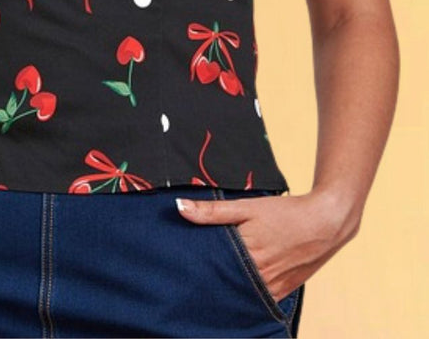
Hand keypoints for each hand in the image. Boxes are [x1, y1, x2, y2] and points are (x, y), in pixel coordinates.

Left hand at [176, 190, 357, 302]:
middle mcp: (258, 277)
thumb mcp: (247, 206)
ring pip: (239, 293)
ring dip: (226, 287)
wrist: (326, 222)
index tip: (181, 260)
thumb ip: (213, 211)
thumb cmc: (286, 212)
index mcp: (246, 255)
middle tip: (190, 272)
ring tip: (210, 279)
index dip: (195, 263)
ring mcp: (271, 288)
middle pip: (223, 282)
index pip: (210, 266)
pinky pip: (257, 299)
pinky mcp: (282, 292)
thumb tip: (179, 207)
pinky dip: (245, 293)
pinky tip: (235, 285)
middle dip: (208, 278)